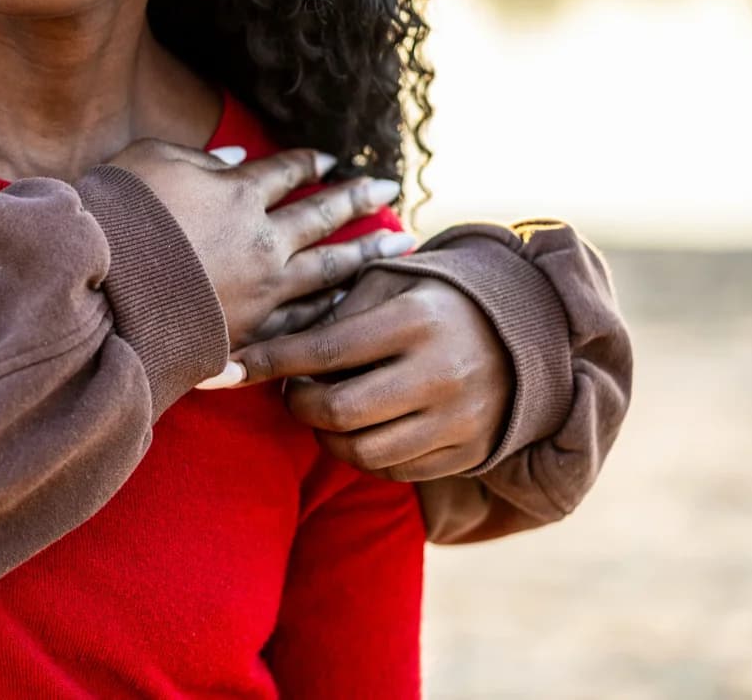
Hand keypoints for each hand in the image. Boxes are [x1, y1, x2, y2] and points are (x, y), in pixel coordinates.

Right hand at [108, 140, 404, 348]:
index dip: (310, 162)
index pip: (287, 171)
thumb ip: (198, 156)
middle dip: (359, 200)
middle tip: (390, 190)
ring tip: (400, 244)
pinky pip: (305, 318)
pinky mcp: (251, 329)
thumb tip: (238, 154)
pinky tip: (352, 301)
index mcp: (238, 193)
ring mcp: (261, 289)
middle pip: (323, 215)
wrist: (98, 291)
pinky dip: (332, 307)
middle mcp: (262, 240)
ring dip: (367, 254)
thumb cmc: (114, 216)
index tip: (332, 160)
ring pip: (329, 269)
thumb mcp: (149, 160)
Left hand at [230, 268, 512, 481]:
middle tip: (289, 389)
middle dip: (295, 403)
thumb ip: (334, 307)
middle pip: (337, 410)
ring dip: (324, 435)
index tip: (227, 369)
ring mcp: (459, 419)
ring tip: (319, 408)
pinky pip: (393, 470)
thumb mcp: (390, 282)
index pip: (324, 350)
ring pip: (361, 450)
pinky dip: (360, 454)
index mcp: (417, 320)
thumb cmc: (432, 297)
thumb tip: (268, 343)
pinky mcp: (467, 451)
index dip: (269, 361)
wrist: (524, 330)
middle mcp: (442, 372)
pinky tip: (354, 428)